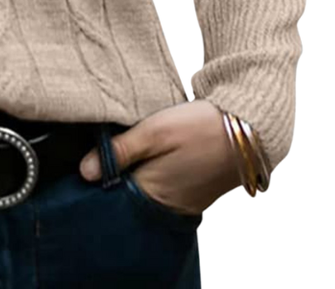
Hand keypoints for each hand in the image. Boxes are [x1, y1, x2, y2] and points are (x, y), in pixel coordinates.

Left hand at [78, 100, 239, 214]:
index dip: (99, 179)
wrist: (249, 126)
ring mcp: (183, 202)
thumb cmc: (200, 127)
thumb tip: (85, 172)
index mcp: (155, 195)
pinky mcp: (193, 193)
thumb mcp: (154, 131)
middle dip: (115, 177)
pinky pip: (162, 188)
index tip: (87, 161)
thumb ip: (120, 150)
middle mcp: (169, 207)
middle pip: (128, 197)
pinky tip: (147, 154)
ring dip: (133, 173)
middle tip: (103, 152)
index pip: (113, 198)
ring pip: (145, 190)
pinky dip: (151, 173)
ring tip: (126, 150)